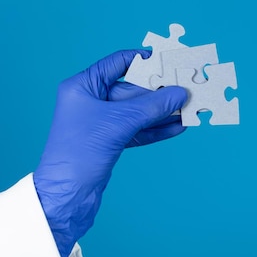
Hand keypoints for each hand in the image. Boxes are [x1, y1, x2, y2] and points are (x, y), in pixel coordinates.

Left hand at [33, 49, 187, 256]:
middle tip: (187, 89)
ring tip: (189, 109)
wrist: (67, 196)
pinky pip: (138, 130)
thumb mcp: (119, 123)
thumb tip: (180, 93)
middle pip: (132, 89)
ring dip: (163, 112)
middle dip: (160, 91)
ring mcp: (101, 123)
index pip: (117, 63)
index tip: (169, 60)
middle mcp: (91, 101)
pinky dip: (157, 129)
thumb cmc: (80, 153)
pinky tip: (177, 127)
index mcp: (83, 86)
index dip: (143, 60)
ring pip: (138, 112)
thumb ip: (151, 107)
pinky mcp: (110, 143)